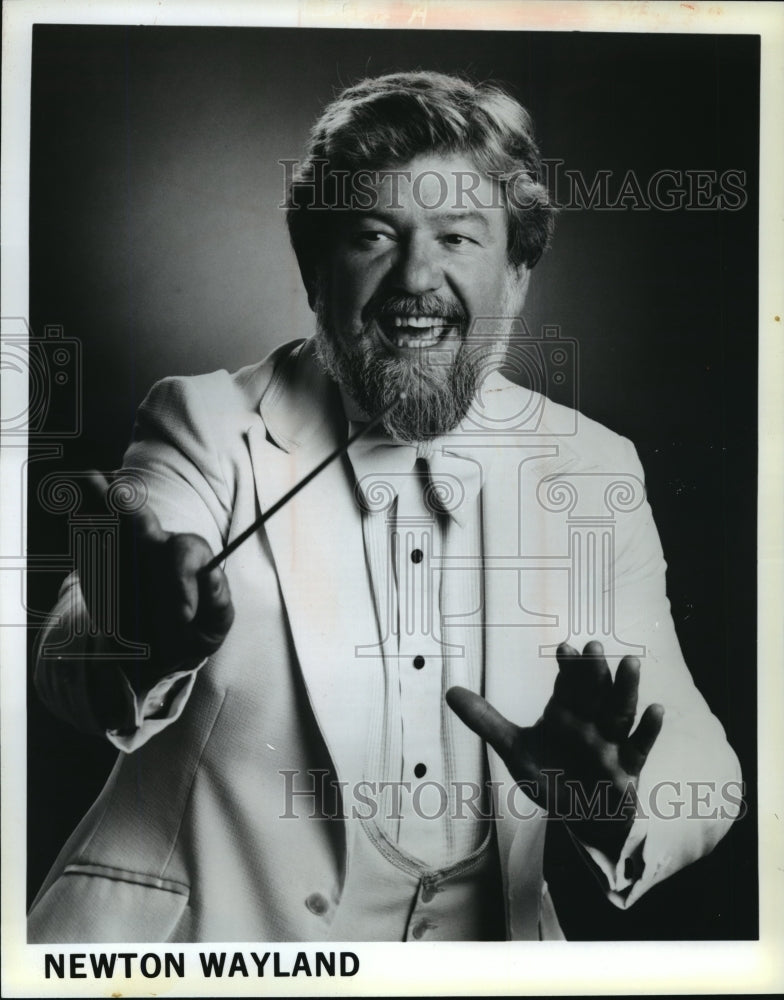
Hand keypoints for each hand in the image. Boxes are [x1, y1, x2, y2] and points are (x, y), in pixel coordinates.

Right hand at [79, 470, 234, 688]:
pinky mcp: (101, 571)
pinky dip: (80, 534)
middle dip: (125, 505)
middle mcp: (155, 547)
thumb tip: (212, 578)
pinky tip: (74, 513)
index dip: (183, 582)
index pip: (183, 553)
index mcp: (189, 557)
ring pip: (109, 526)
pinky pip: (87, 549)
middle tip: (113, 489)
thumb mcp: (214, 626)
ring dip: (95, 506)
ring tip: (85, 483)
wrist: (160, 654)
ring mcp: (125, 556)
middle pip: (141, 520)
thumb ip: (218, 604)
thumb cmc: (193, 633)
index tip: (184, 616)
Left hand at [446, 641, 663, 858]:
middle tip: (594, 647)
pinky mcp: (628, 767)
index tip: (566, 649)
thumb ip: (485, 720)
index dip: (568, 667)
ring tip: (631, 661)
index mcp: (566, 711)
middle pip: (595, 691)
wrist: (579, 817)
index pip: (568, 684)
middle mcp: (590, 720)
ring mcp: (611, 741)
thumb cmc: (550, 777)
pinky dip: (648, 729)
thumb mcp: (514, 749)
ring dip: (626, 687)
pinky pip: (640, 745)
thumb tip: (449, 691)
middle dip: (595, 671)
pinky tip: (655, 709)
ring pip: (620, 711)